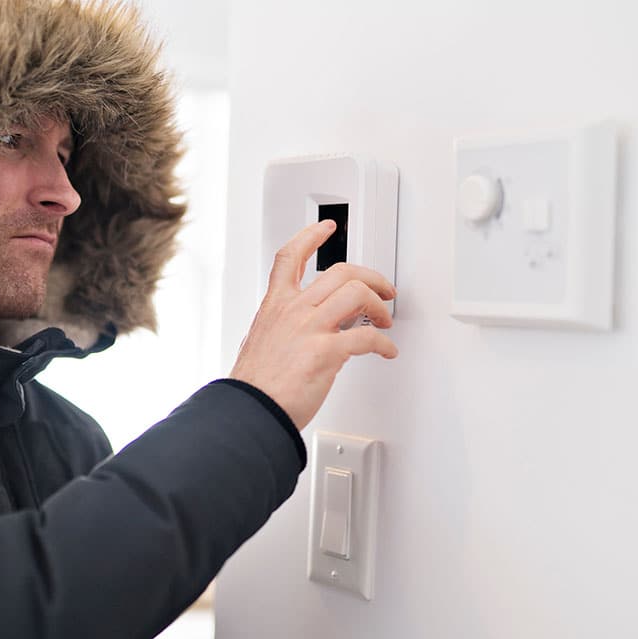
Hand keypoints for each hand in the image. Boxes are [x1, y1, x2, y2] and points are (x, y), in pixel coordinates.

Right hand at [229, 220, 398, 431]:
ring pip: (356, 293)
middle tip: (383, 290)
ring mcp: (309, 329)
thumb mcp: (263, 341)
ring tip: (385, 321)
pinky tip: (386, 351)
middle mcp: (293, 311)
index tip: (326, 228)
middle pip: (340, 271)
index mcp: (275, 306)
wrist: (251, 410)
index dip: (310, 237)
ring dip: (379, 306)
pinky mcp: (326, 352)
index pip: (290, 257)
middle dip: (371, 277)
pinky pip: (366, 337)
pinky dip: (384, 343)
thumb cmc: (256, 386)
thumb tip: (306, 331)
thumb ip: (285, 328)